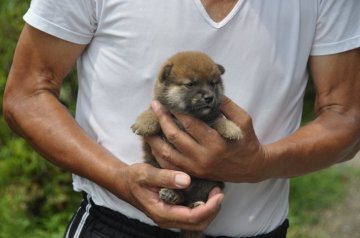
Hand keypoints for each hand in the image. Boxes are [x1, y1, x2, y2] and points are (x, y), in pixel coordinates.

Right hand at [114, 163, 223, 230]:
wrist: (124, 182)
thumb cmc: (134, 178)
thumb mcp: (146, 173)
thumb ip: (165, 177)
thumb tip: (186, 180)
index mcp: (162, 213)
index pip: (192, 217)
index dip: (209, 207)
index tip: (218, 194)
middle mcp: (167, 219)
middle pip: (198, 224)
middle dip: (213, 210)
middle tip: (219, 192)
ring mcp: (170, 217)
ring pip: (196, 222)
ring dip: (209, 210)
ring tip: (215, 192)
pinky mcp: (172, 212)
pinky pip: (192, 216)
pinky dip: (203, 207)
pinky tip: (206, 193)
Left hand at [145, 97, 269, 182]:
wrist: (251, 168)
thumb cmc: (247, 141)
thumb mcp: (243, 120)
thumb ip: (226, 105)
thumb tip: (207, 92)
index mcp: (216, 143)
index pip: (190, 124)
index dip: (176, 111)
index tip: (168, 100)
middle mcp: (203, 157)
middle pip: (175, 137)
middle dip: (162, 119)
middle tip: (155, 105)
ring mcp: (196, 169)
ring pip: (167, 154)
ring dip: (154, 138)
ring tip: (147, 125)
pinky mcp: (192, 174)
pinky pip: (169, 166)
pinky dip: (158, 154)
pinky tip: (154, 143)